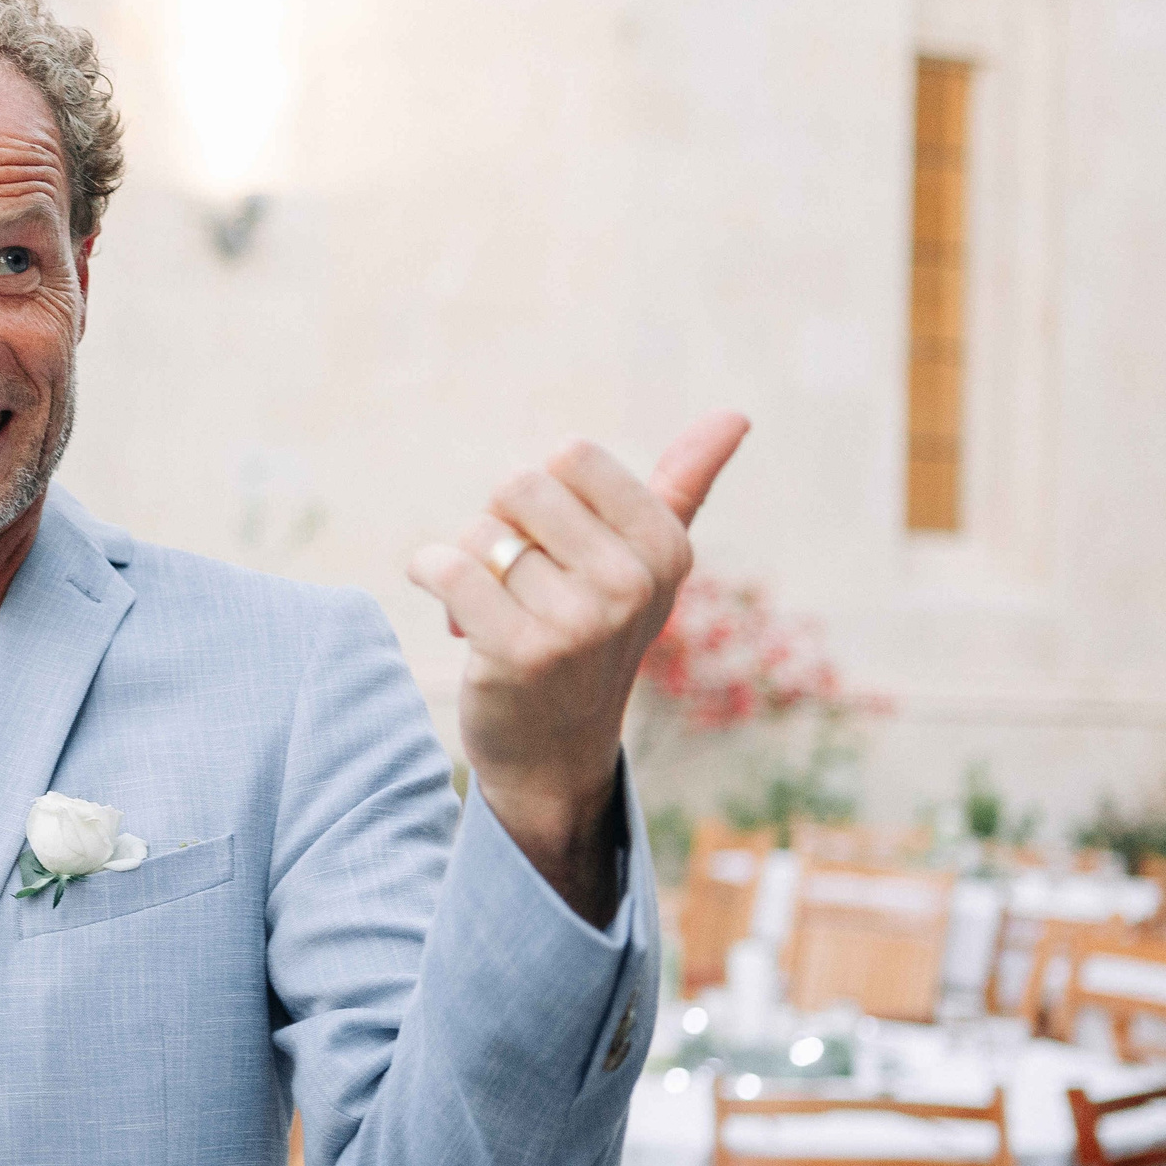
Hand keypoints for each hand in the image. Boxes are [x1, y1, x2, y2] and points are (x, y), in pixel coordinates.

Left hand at [410, 410, 748, 916]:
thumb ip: (685, 484)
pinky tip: (450, 614)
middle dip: (500, 522)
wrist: (554, 751)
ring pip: (479, 531)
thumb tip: (737, 415)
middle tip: (515, 576)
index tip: (554, 540)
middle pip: (519, 482)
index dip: (542, 491)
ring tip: (493, 609)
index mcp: (666, 548)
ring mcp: (581, 622)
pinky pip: (446, 568)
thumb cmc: (593, 638)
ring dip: (465, 562)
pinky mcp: (521, 652)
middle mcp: (633, 583)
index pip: (571, 454)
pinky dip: (429, 575)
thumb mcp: (648, 564)